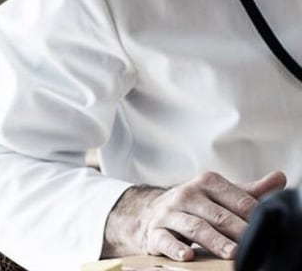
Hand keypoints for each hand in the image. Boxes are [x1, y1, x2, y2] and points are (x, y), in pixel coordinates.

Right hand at [103, 170, 286, 260]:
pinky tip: (187, 255)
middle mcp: (187, 194)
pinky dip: (175, 248)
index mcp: (206, 182)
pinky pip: (165, 239)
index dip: (253, 214)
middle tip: (253, 244)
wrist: (153, 210)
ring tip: (231, 254)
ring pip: (194, 227)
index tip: (268, 227)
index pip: (236, 199)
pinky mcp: (155, 230)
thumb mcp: (220, 194)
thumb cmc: (196, 204)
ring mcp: (170, 212)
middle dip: (236, 230)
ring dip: (214, 241)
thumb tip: (280, 178)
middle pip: (217, 215)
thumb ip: (249, 192)